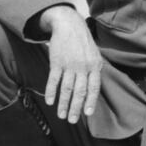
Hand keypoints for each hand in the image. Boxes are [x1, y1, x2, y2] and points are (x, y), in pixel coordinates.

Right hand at [39, 5, 102, 121]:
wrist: (69, 24)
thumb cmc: (83, 42)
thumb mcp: (94, 54)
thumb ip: (94, 71)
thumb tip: (93, 90)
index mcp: (95, 65)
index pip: (94, 87)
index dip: (90, 101)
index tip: (87, 114)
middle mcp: (83, 66)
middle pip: (80, 91)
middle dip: (76, 108)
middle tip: (72, 120)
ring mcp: (70, 65)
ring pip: (67, 89)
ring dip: (63, 104)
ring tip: (61, 115)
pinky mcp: (57, 62)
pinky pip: (54, 80)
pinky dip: (51, 92)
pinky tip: (50, 101)